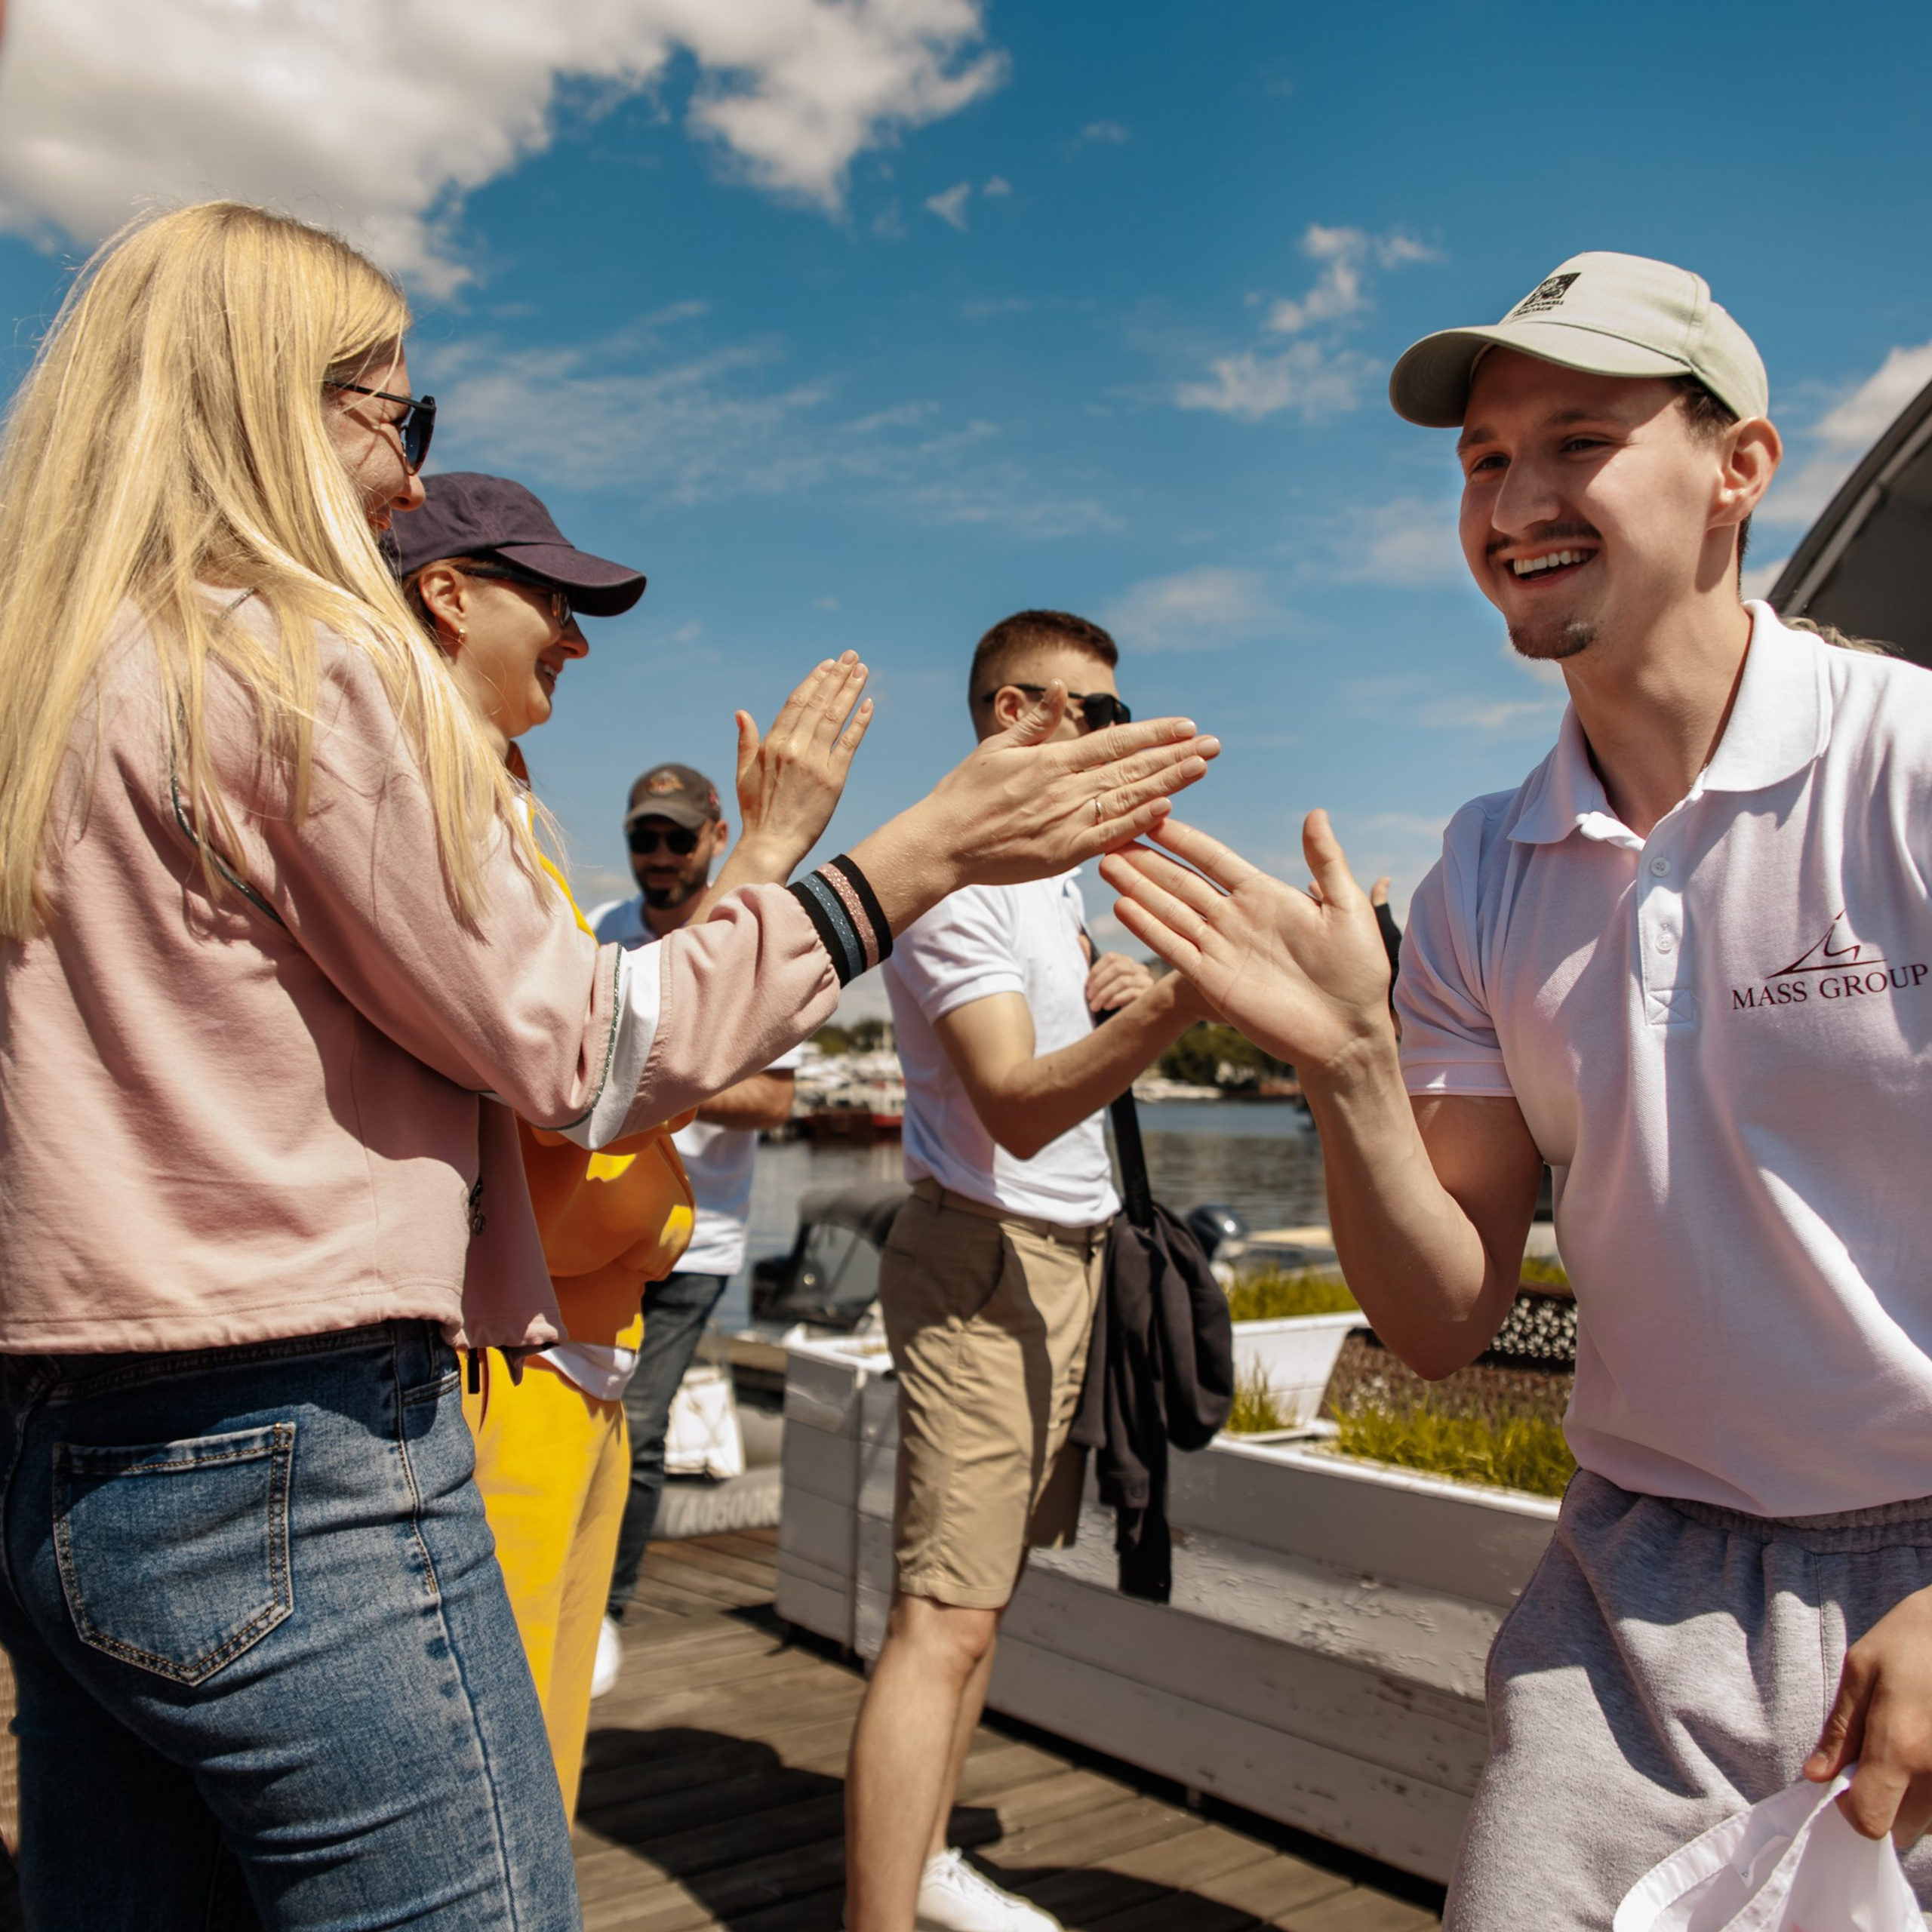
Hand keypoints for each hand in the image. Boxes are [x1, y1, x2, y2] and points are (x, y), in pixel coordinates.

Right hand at [731, 652, 872, 873]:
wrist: (771, 843)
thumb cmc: (756, 811)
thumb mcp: (744, 773)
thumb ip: (746, 741)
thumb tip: (741, 712)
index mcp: (771, 744)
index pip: (797, 703)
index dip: (814, 681)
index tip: (828, 664)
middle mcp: (793, 748)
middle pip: (819, 703)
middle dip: (837, 677)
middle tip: (852, 657)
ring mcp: (814, 762)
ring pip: (835, 717)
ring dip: (850, 690)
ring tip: (863, 670)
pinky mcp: (833, 779)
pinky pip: (850, 743)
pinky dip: (860, 722)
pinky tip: (869, 704)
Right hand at [918, 685, 1217, 886]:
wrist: (940, 844)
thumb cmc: (963, 795)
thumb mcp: (995, 748)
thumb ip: (1035, 722)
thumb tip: (1064, 689)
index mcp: (1051, 761)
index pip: (1114, 741)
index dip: (1153, 733)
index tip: (1186, 725)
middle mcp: (1064, 788)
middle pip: (1131, 767)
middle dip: (1175, 755)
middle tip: (1214, 744)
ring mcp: (1066, 822)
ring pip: (1128, 798)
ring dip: (1168, 782)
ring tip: (1202, 767)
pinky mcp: (1062, 853)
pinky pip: (1109, 836)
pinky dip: (1138, 822)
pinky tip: (1167, 808)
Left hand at [1085, 951, 1152, 1015]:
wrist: (1129, 1020)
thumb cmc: (1112, 998)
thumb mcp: (1101, 981)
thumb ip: (1091, 960)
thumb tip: (1079, 938)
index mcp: (1127, 962)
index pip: (1111, 957)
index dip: (1096, 970)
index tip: (1086, 985)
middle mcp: (1139, 969)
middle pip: (1118, 967)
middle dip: (1099, 983)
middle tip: (1089, 998)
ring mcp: (1146, 981)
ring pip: (1123, 981)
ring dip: (1104, 994)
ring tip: (1095, 1006)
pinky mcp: (1148, 995)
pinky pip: (1132, 993)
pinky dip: (1116, 999)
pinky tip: (1107, 1007)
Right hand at [1098, 811, 1391, 1076]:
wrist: (1346, 1033)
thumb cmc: (1357, 971)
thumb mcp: (1348, 908)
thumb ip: (1326, 862)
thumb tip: (1314, 814)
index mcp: (1264, 895)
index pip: (1214, 859)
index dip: (1184, 839)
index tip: (1155, 816)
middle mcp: (1235, 919)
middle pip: (1181, 882)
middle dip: (1147, 860)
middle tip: (1113, 837)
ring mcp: (1221, 949)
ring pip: (1169, 911)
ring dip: (1138, 888)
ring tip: (1106, 863)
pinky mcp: (1212, 980)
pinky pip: (1174, 948)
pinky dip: (1147, 928)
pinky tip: (1123, 907)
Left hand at [1806, 1583, 1931, 1844]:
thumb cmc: (1912, 1640)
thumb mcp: (1861, 1670)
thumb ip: (1840, 1730)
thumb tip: (1816, 1775)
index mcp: (1901, 1749)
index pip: (1871, 1821)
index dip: (1850, 1808)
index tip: (1844, 1781)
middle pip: (1902, 1829)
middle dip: (1881, 1804)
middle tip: (1874, 1759)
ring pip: (1929, 1822)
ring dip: (1910, 1801)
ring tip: (1905, 1748)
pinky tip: (1925, 1749)